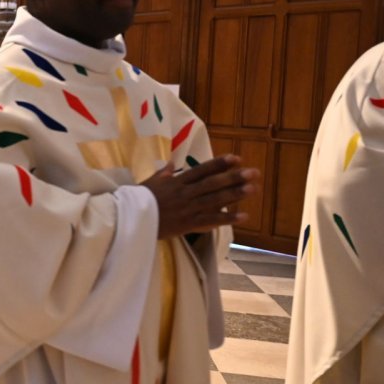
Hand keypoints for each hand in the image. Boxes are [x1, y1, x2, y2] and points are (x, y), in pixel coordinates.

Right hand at [141, 155, 258, 238]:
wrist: (130, 219)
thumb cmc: (138, 200)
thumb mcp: (150, 182)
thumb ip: (163, 173)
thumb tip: (172, 164)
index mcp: (176, 182)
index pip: (202, 170)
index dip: (219, 164)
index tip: (236, 158)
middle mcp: (185, 193)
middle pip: (213, 183)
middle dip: (233, 177)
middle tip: (253, 172)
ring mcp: (187, 208)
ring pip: (214, 200)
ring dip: (235, 194)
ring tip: (253, 189)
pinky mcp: (187, 224)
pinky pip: (210, 221)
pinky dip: (227, 219)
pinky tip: (243, 216)